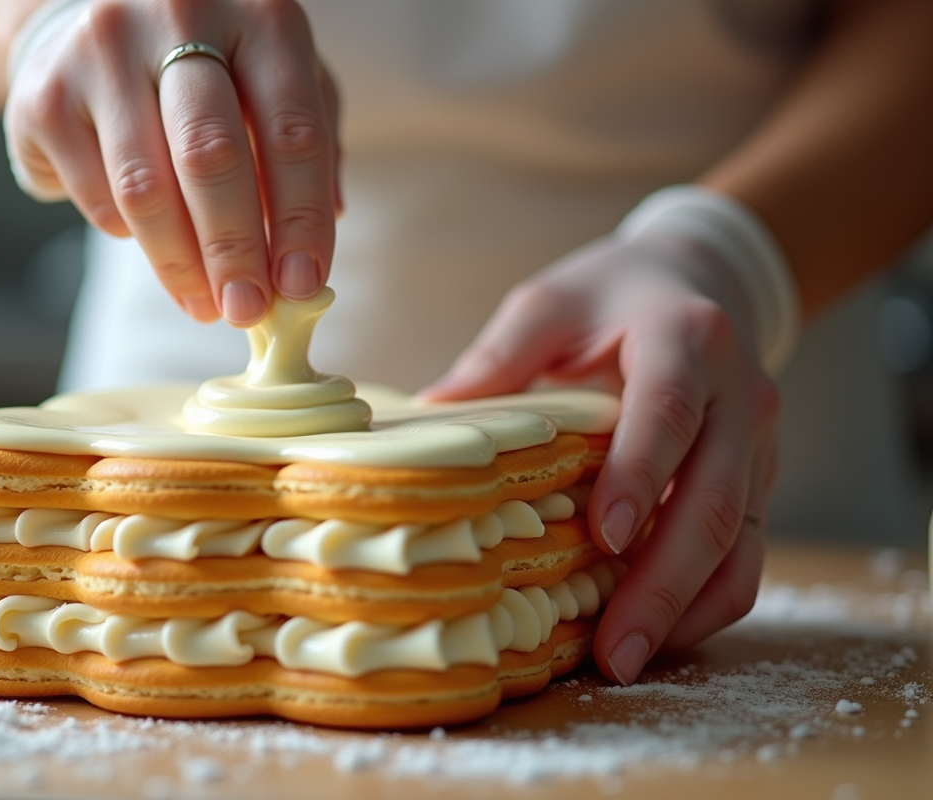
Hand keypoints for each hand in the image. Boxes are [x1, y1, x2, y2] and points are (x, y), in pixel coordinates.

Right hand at [5, 0, 340, 325]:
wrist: (93, 16)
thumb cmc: (211, 62)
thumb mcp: (276, 81)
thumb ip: (311, 148)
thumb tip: (315, 246)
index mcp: (258, 14)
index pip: (292, 133)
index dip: (301, 220)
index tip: (303, 284)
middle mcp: (177, 14)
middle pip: (211, 158)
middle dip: (235, 251)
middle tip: (248, 310)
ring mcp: (101, 51)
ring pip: (146, 189)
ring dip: (181, 265)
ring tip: (206, 305)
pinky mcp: (45, 95)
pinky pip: (98, 197)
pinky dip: (133, 238)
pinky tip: (155, 244)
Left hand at [424, 233, 779, 684]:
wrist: (702, 282)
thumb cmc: (612, 296)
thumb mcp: (551, 302)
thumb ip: (499, 354)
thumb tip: (429, 413)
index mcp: (686, 340)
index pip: (668, 412)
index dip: (640, 475)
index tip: (605, 537)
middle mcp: (740, 396)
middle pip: (711, 499)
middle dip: (663, 582)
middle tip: (613, 650)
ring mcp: (758, 444)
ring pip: (739, 541)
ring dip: (687, 610)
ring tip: (626, 663)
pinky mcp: (758, 481)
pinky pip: (747, 554)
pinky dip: (705, 604)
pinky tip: (655, 636)